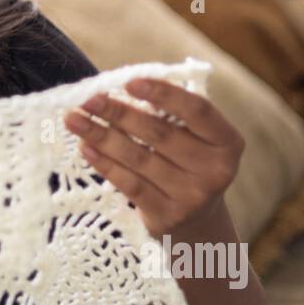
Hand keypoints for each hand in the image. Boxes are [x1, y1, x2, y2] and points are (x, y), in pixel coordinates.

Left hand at [62, 78, 244, 239]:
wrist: (197, 222)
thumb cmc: (187, 163)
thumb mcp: (194, 138)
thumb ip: (171, 113)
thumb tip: (120, 86)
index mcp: (228, 142)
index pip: (197, 110)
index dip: (164, 94)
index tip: (130, 82)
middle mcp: (216, 171)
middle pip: (160, 134)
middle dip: (119, 113)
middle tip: (88, 100)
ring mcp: (192, 196)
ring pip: (139, 158)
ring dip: (101, 136)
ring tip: (75, 120)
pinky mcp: (167, 216)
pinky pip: (129, 184)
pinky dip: (105, 163)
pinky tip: (85, 148)